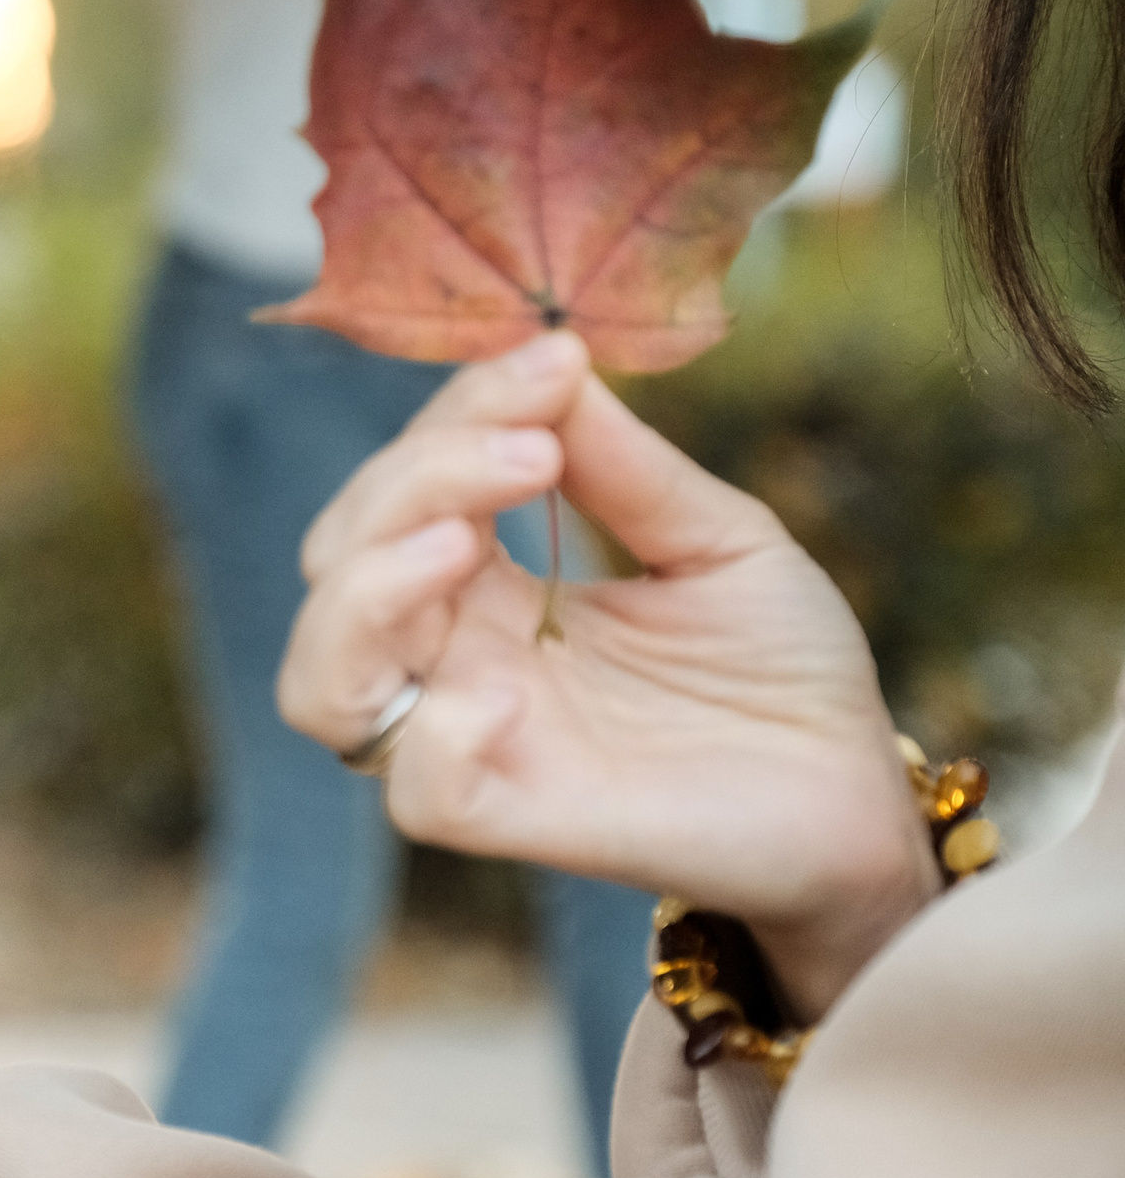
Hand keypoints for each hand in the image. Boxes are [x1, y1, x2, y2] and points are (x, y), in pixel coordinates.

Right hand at [277, 331, 939, 1021]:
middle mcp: (454, 658)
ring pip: (320, 685)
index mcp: (485, 585)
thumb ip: (626, 466)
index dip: (457, 411)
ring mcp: (473, 739)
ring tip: (459, 541)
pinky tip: (505, 691)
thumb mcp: (717, 537)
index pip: (405, 485)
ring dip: (363, 595)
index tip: (555, 363)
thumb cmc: (783, 668)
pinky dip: (437, 734)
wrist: (858, 792)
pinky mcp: (516, 819)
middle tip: (530, 445)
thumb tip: (554, 359)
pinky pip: (417, 793)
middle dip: (407, 483)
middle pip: (336, 565)